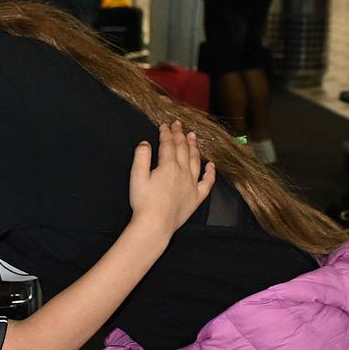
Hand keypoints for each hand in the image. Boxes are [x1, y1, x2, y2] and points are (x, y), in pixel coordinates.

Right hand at [129, 121, 214, 236]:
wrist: (155, 224)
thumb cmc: (143, 201)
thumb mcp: (137, 176)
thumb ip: (141, 156)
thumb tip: (145, 143)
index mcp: (168, 166)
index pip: (168, 144)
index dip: (166, 133)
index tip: (164, 125)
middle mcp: (182, 172)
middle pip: (182, 149)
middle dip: (180, 135)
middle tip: (179, 125)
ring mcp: (192, 184)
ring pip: (195, 161)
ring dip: (194, 147)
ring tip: (193, 136)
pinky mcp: (196, 197)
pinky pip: (207, 182)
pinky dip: (210, 173)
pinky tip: (211, 165)